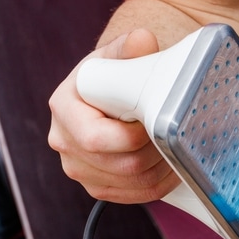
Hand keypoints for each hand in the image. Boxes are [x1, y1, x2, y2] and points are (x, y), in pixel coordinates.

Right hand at [47, 29, 180, 203]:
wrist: (110, 92)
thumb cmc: (112, 73)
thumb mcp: (118, 55)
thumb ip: (130, 48)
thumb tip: (142, 42)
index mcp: (63, 109)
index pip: (95, 139)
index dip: (132, 137)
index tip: (155, 121)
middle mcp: (63, 143)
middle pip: (118, 166)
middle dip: (154, 153)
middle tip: (174, 135)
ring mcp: (79, 169)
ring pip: (130, 184)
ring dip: (161, 170)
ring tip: (176, 148)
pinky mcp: (97, 186)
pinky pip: (134, 196)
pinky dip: (159, 184)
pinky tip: (171, 166)